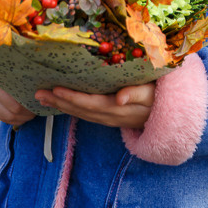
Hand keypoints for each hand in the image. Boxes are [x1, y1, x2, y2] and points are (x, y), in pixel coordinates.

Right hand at [0, 64, 35, 127]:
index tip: (38, 103)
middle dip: (26, 114)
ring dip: (20, 119)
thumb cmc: (5, 61)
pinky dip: (12, 120)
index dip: (28, 105)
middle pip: (11, 111)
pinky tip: (21, 117)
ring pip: (5, 117)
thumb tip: (42, 86)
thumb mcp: (13, 63)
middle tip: (36, 111)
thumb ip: (24, 74)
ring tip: (30, 115)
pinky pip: (0, 116)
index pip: (15, 101)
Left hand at [34, 82, 154, 128]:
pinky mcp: (108, 116)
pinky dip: (71, 108)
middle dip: (59, 102)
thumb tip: (119, 97)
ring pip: (80, 113)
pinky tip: (60, 102)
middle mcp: (110, 115)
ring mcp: (108, 118)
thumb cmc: (160, 97)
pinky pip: (85, 113)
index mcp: (118, 108)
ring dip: (61, 106)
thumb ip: (137, 94)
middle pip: (80, 110)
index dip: (73, 97)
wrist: (169, 115)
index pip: (91, 103)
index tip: (56, 89)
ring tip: (42, 97)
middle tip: (37, 93)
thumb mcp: (152, 94)